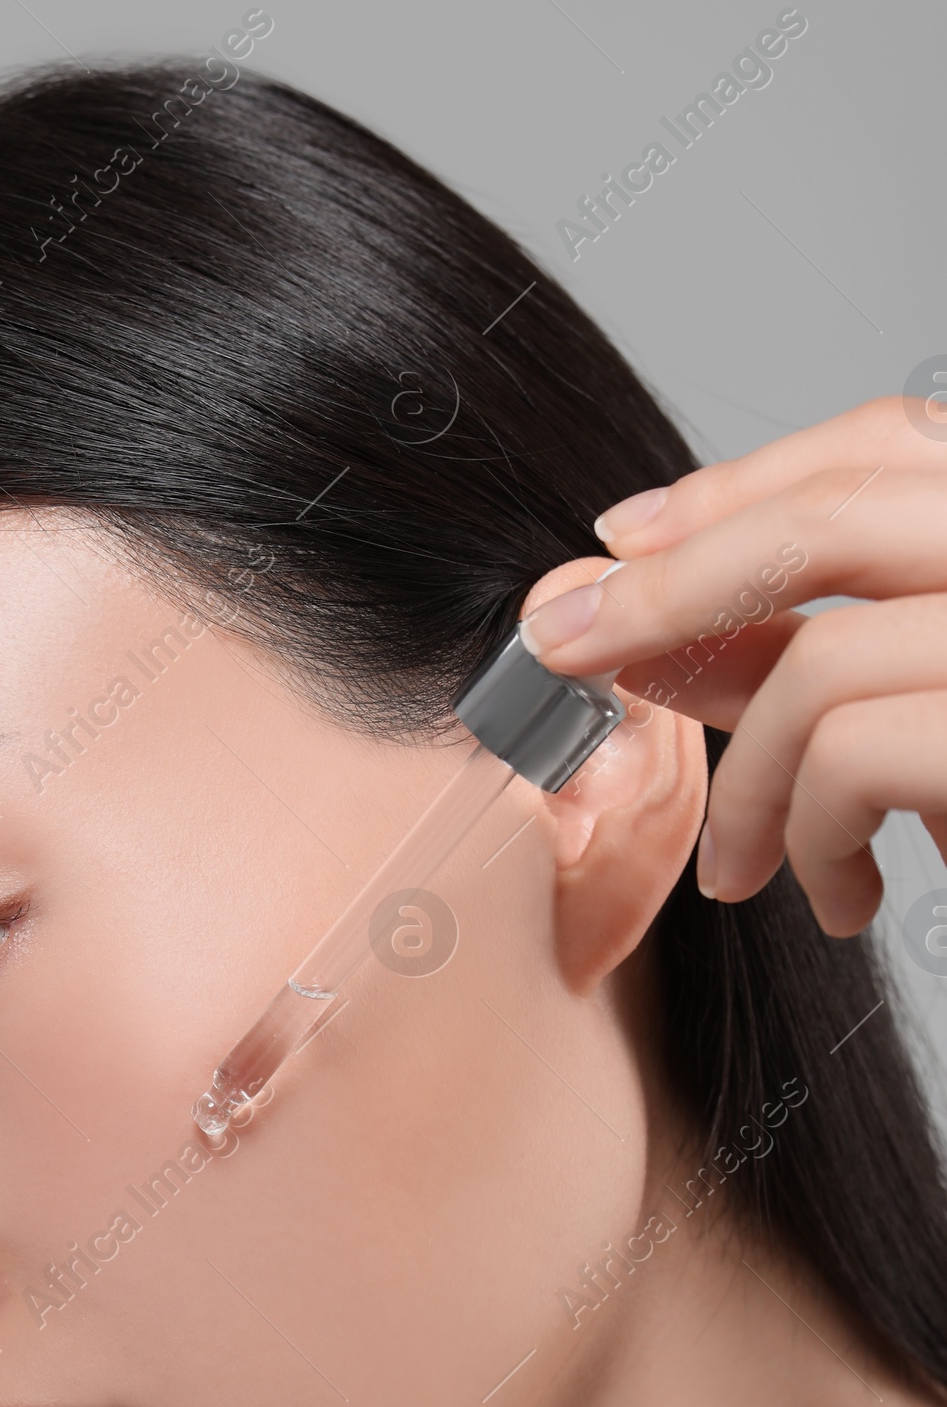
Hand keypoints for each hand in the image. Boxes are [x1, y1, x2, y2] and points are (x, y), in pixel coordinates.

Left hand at [517, 396, 946, 936]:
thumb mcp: (934, 729)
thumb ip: (818, 660)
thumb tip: (658, 636)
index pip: (891, 443)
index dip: (741, 485)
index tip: (620, 541)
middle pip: (839, 515)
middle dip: (671, 584)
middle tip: (562, 654)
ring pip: (825, 665)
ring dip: (743, 785)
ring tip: (742, 869)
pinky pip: (850, 761)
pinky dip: (803, 839)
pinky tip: (840, 898)